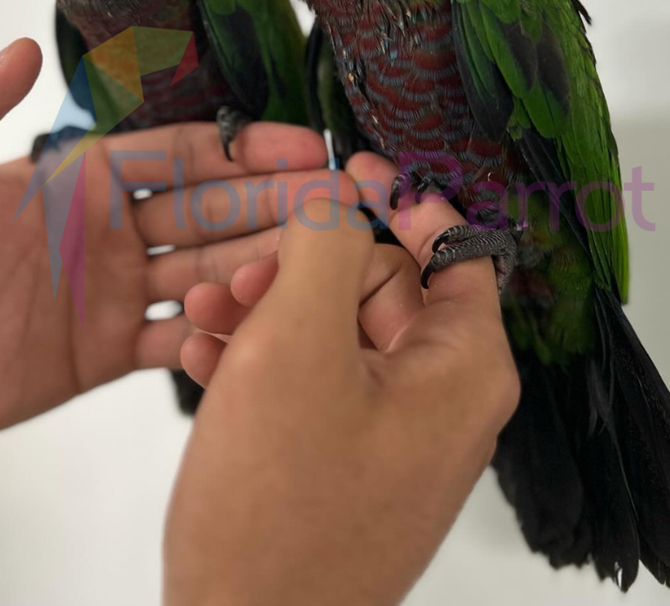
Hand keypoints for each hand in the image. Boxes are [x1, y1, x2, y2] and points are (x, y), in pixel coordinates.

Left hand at [0, 40, 353, 450]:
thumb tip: (16, 48)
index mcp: (77, 180)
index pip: (180, 155)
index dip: (244, 150)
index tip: (305, 147)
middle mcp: (108, 231)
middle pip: (212, 210)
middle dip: (277, 203)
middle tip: (339, 202)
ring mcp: (111, 293)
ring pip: (208, 274)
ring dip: (262, 265)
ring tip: (319, 262)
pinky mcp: (103, 354)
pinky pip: (175, 343)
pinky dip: (214, 335)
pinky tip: (258, 327)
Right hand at [164, 153, 519, 605]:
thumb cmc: (279, 500)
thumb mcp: (296, 346)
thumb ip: (324, 246)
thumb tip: (339, 192)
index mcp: (462, 366)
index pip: (453, 249)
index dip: (401, 200)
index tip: (347, 169)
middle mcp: (441, 399)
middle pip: (382, 288)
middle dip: (307, 267)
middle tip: (240, 273)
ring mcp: (393, 435)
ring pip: (337, 334)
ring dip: (271, 311)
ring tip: (207, 315)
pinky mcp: (348, 462)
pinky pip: (317, 384)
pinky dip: (266, 361)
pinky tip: (207, 359)